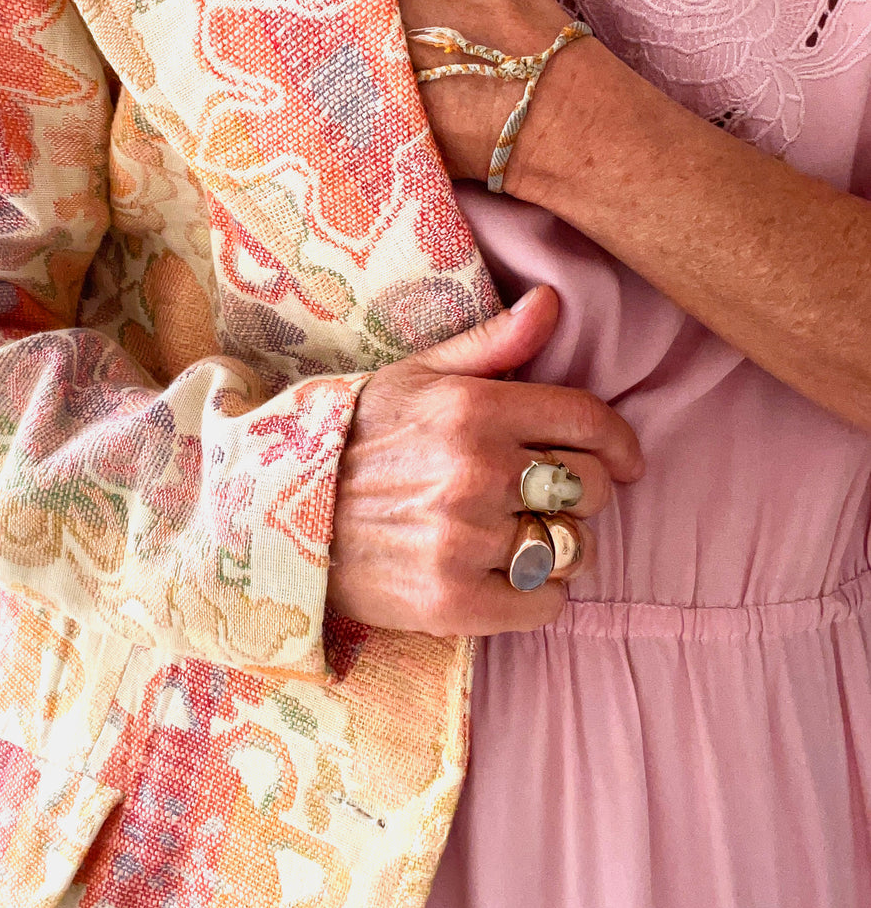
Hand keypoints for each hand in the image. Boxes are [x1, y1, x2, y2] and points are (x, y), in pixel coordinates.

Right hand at [329, 286, 643, 634]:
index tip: (627, 461)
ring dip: (565, 545)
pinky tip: (513, 578)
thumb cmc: (357, 437)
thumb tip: (552, 302)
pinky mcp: (451, 602)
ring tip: (530, 537)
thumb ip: (493, 343)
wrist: (280, 514)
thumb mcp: (418, 375)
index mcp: (473, 408)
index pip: (587, 421)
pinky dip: (543, 596)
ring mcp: (463, 539)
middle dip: (585, 492)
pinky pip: (546, 605)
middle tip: (552, 498)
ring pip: (574, 547)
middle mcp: (474, 470)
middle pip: (590, 487)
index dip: (620, 442)